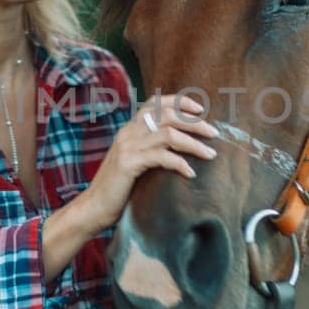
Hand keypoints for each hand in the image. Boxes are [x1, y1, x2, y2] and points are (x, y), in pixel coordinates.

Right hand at [76, 92, 220, 232]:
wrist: (94, 206)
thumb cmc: (118, 187)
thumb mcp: (134, 160)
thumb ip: (150, 148)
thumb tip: (179, 145)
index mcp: (130, 128)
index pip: (155, 103)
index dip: (179, 102)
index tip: (199, 109)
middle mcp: (128, 132)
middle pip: (167, 115)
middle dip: (194, 122)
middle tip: (214, 133)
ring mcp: (128, 146)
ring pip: (168, 134)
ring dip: (193, 143)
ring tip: (210, 154)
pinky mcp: (128, 163)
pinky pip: (161, 157)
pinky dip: (180, 163)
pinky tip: (190, 173)